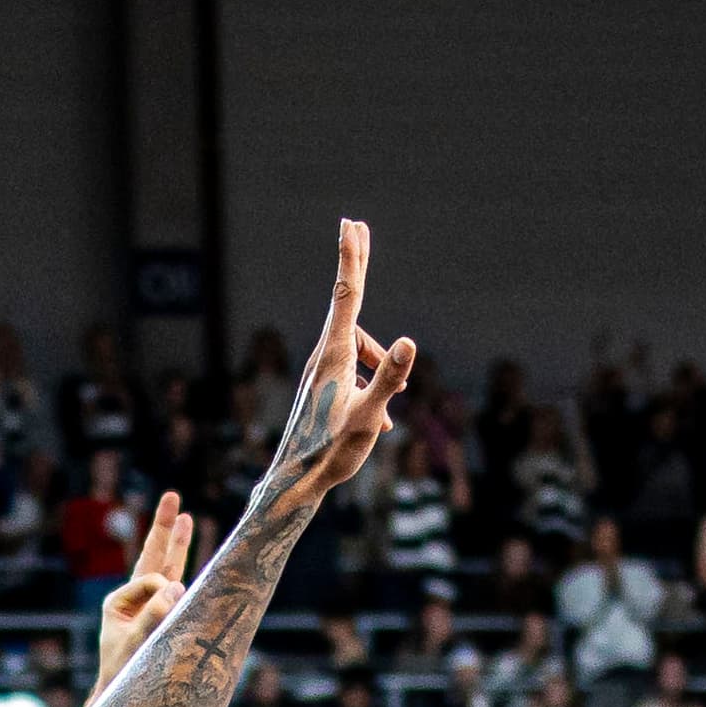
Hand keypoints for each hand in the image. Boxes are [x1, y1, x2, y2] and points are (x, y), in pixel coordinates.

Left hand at [93, 491, 192, 691]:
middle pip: (152, 556)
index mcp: (118, 602)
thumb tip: (178, 587)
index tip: (171, 608)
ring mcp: (147, 605)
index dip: (164, 590)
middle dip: (164, 528)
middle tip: (171, 496)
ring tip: (186, 516)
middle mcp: (132, 598)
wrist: (120, 697)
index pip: (148, 581)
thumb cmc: (122, 673)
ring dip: (176, 542)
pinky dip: (184, 565)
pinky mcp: (161, 615)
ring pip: (165, 566)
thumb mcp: (135, 644)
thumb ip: (154, 616)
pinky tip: (192, 550)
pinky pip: (176, 585)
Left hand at [263, 221, 417, 498]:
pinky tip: (382, 425)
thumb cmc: (330, 453)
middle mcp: (325, 357)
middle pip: (346, 302)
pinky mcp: (323, 389)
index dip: (351, 259)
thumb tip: (409, 342)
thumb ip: (388, 378)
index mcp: (334, 355)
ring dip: (381, 367)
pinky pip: (354, 374)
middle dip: (355, 266)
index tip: (351, 225)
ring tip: (390, 412)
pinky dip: (373, 389)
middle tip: (355, 226)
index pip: (347, 296)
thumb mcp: (367, 416)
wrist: (296, 482)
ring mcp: (322, 372)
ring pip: (359, 350)